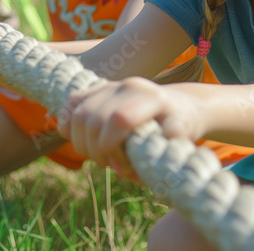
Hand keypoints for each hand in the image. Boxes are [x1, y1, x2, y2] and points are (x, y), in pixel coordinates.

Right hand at [57, 78, 201, 179]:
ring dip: (83, 145)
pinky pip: (70, 105)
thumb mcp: (185, 137)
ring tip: (103, 157)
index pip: (119, 119)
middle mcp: (127, 86)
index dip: (112, 148)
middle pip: (93, 120)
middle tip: (114, 166)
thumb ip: (167, 145)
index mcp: (151, 97)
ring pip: (78, 115)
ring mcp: (110, 86)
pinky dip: (69, 127)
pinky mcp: (96, 90)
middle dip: (98, 152)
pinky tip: (83, 143)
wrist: (177, 105)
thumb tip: (143, 154)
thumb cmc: (180, 126)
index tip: (122, 168)